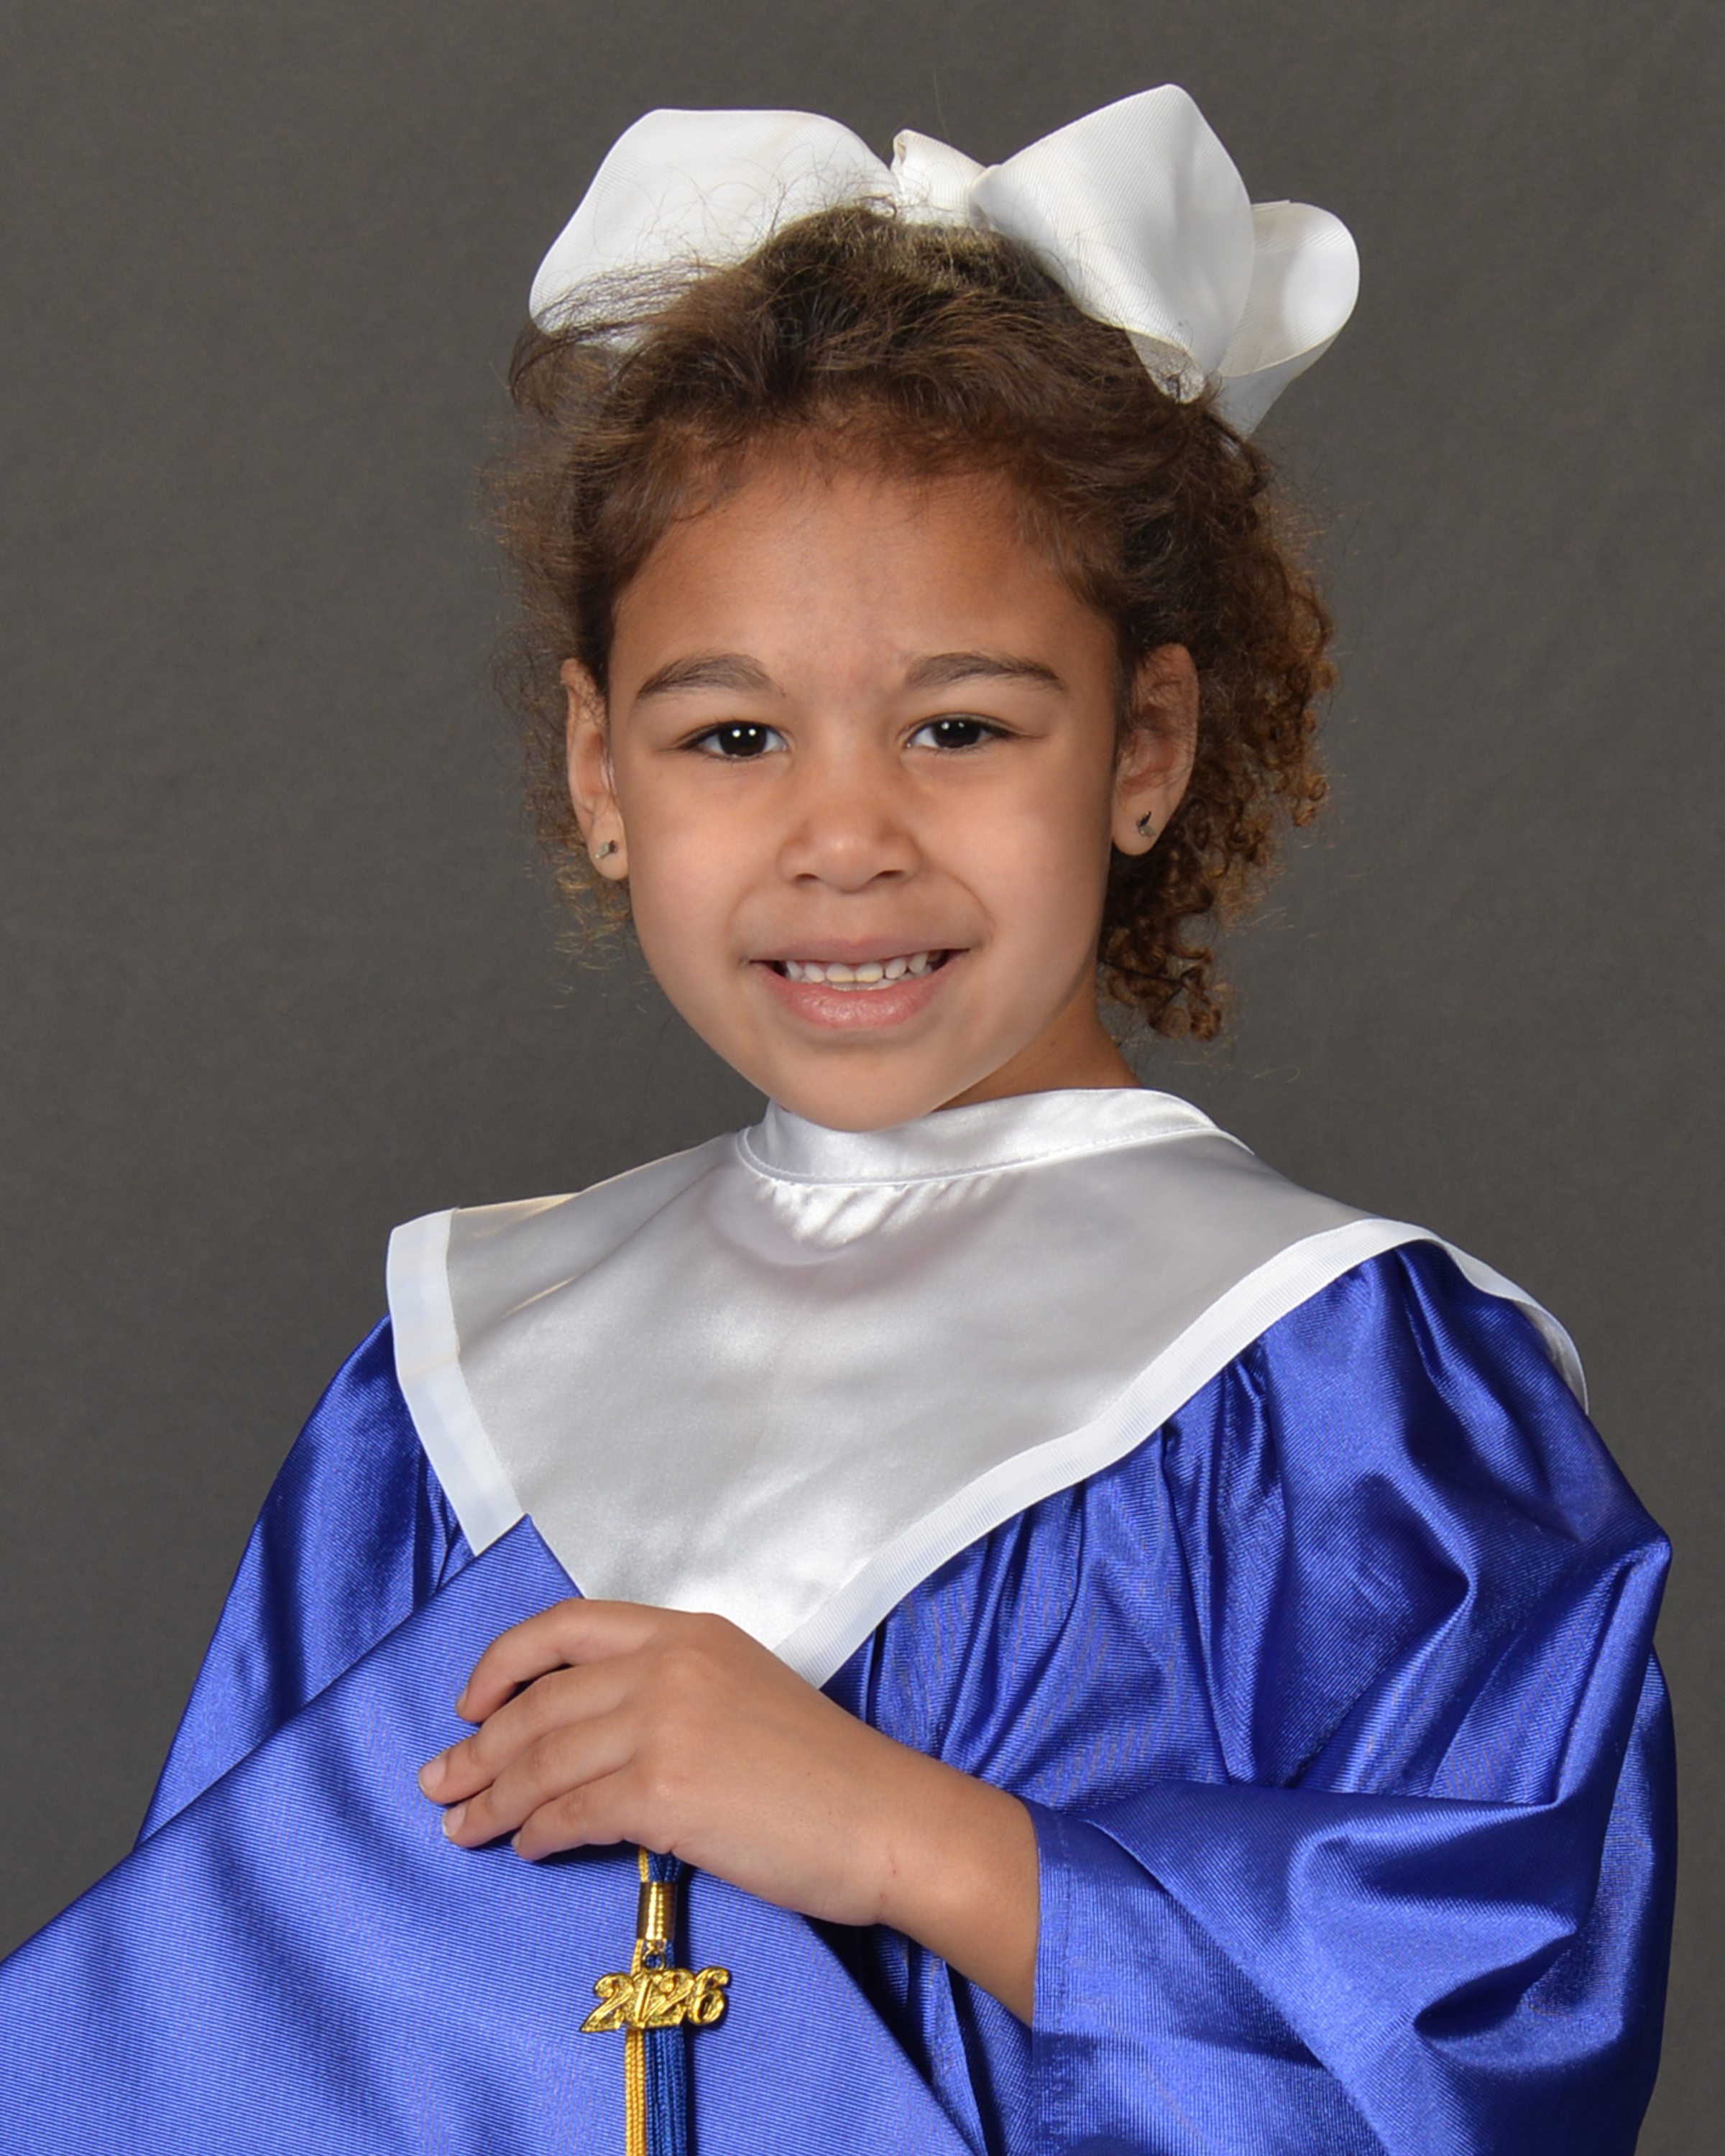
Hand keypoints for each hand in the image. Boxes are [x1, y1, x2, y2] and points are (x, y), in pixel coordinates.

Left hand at [417, 1599, 1036, 2018]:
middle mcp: (668, 1664)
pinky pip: (570, 1812)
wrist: (884, 1818)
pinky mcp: (664, 1791)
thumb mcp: (740, 1689)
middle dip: (476, 1747)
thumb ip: (668, 1691)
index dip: (503, 1663)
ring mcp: (664, 1725)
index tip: (470, 1703)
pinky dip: (536, 1833)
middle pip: (540, 1702)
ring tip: (459, 1826)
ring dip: (490, 1797)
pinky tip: (525, 1848)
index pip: (566, 1627)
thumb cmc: (824, 1769)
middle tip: (436, 1782)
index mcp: (687, 1631)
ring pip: (542, 1761)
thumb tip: (589, 1739)